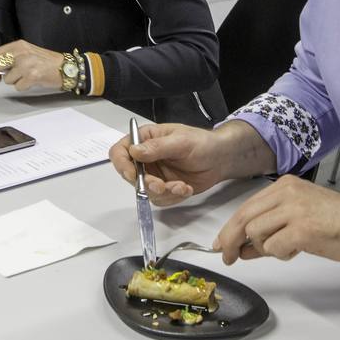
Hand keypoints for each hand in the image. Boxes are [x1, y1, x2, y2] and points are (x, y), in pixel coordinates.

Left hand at [0, 40, 64, 92]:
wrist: (66, 67)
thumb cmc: (47, 61)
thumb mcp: (28, 52)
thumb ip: (12, 56)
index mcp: (19, 45)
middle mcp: (22, 53)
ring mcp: (27, 64)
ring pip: (7, 78)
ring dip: (14, 81)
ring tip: (25, 77)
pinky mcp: (32, 76)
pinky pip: (18, 86)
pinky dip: (23, 87)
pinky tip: (31, 81)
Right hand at [108, 122, 227, 204]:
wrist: (220, 159)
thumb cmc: (202, 143)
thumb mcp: (180, 142)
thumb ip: (157, 147)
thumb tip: (134, 151)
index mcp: (145, 140)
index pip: (120, 152)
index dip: (122, 165)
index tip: (132, 175)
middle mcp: (146, 158)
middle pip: (131, 176)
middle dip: (147, 184)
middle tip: (162, 185)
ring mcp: (154, 174)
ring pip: (145, 191)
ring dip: (163, 192)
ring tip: (181, 186)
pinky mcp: (164, 188)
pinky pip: (160, 199)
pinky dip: (173, 197)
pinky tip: (186, 188)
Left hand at [213, 175, 339, 264]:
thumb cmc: (338, 223)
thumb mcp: (299, 219)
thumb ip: (270, 230)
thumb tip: (240, 248)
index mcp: (285, 185)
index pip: (245, 207)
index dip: (229, 229)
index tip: (221, 245)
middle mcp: (287, 192)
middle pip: (244, 219)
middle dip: (231, 241)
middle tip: (228, 258)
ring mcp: (295, 209)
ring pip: (256, 233)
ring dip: (264, 249)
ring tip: (286, 249)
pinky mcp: (303, 229)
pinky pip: (273, 248)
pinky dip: (280, 255)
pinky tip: (297, 251)